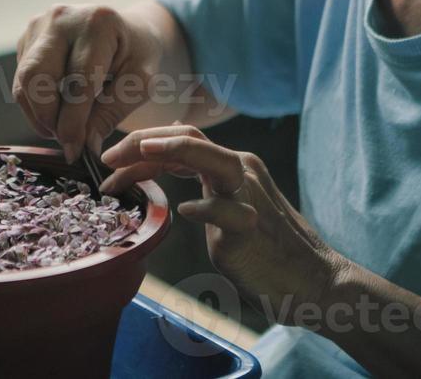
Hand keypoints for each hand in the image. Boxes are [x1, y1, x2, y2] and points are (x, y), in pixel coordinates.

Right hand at [13, 4, 164, 162]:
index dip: (73, 121)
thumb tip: (84, 146)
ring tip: (63, 128)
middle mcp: (61, 17)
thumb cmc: (137, 55)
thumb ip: (111, 113)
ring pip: (23, 82)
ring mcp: (39, 26)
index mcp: (98, 23)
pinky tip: (58, 109)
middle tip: (66, 140)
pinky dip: (36, 103)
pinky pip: (21, 80)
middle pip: (36, 76)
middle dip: (48, 117)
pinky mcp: (26, 39)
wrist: (127, 30)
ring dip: (40, 114)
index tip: (75, 151)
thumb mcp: (139, 84)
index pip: (77, 80)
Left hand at [100, 125, 347, 321]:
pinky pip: (227, 211)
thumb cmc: (266, 247)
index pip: (182, 140)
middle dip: (143, 142)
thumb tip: (164, 155)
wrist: (313, 280)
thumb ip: (201, 182)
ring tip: (137, 154)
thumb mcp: (228, 205)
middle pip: (188, 139)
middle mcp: (241, 172)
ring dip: (171, 150)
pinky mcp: (251, 229)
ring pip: (211, 159)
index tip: (111, 162)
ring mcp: (248, 198)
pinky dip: (204, 207)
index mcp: (233, 165)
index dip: (143, 146)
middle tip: (107, 158)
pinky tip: (184, 211)